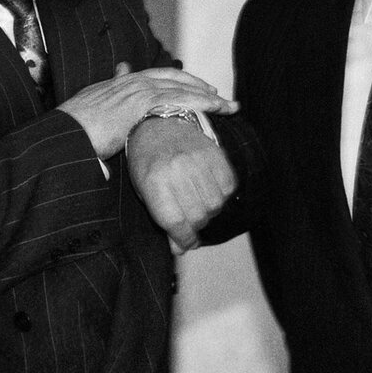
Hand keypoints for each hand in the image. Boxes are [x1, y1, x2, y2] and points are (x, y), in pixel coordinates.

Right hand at [59, 62, 238, 157]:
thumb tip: (114, 92)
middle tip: (219, 97)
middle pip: (175, 78)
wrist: (65, 134)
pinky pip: (181, 99)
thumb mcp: (91, 108)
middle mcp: (132, 81)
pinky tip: (216, 107)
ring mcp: (138, 89)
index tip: (197, 88)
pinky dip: (202, 101)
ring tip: (227, 105)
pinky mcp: (143, 102)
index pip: (158, 76)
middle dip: (199, 86)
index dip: (180, 81)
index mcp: (120, 83)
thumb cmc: (73, 130)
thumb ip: (106, 100)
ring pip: (182, 87)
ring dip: (208, 95)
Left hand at [127, 117, 236, 252]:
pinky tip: (210, 190)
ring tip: (199, 205)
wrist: (158, 123)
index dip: (183, 239)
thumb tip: (179, 249)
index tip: (185, 243)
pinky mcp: (214, 152)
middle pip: (197, 216)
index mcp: (154, 181)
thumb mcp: (143, 190)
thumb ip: (161, 219)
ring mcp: (197, 159)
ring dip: (209, 211)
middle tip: (191, 224)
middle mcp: (176, 170)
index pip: (175, 222)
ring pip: (215, 204)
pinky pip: (228, 186)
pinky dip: (222, 194)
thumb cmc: (147, 160)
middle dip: (195, 227)